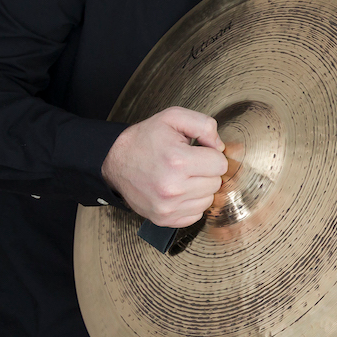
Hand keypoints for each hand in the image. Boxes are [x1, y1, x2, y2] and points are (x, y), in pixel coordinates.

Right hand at [101, 106, 228, 227]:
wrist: (116, 160)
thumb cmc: (145, 139)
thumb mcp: (173, 117)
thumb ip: (204, 125)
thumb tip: (220, 148)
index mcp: (177, 160)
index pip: (220, 164)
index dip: (212, 155)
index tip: (199, 152)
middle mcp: (173, 187)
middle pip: (216, 183)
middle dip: (206, 171)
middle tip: (189, 164)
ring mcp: (167, 207)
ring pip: (208, 200)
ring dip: (200, 189)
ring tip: (182, 177)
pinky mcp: (163, 219)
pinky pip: (196, 215)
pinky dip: (191, 204)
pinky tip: (179, 191)